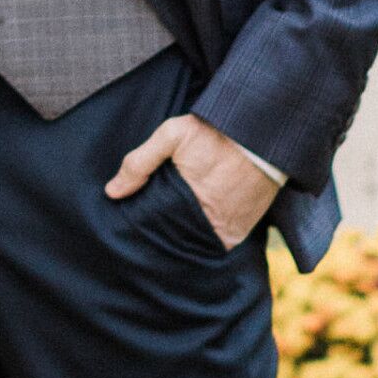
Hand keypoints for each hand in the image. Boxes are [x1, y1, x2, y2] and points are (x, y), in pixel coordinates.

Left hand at [104, 112, 276, 250]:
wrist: (265, 136)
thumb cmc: (215, 132)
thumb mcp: (173, 135)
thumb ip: (140, 162)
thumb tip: (112, 191)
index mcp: (184, 202)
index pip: (153, 226)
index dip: (143, 223)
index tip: (134, 219)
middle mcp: (205, 223)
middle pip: (172, 238)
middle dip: (161, 233)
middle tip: (153, 223)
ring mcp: (224, 231)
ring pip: (193, 243)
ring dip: (182, 237)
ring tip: (172, 224)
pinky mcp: (240, 233)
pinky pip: (215, 244)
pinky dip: (204, 238)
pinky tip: (193, 225)